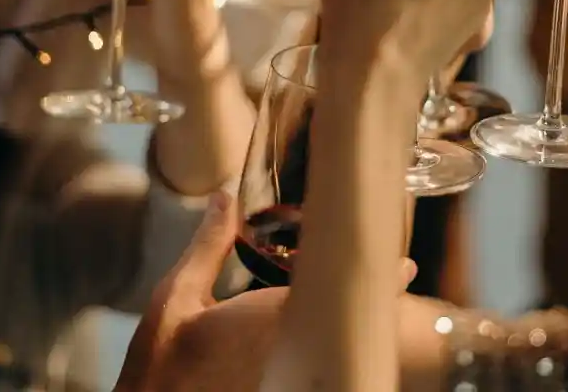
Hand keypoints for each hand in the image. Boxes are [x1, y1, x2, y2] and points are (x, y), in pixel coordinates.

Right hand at [115, 189, 417, 391]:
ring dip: (353, 324)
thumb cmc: (162, 360)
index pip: (337, 296)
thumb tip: (227, 195)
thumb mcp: (176, 296)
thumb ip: (209, 246)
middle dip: (371, 301)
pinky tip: (335, 334)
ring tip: (378, 301)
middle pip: (346, 324)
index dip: (378, 283)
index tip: (405, 267)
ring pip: (336, 347)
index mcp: (269, 321)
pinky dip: (331, 347)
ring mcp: (288, 376)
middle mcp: (288, 353)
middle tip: (398, 277)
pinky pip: (317, 366)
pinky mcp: (280, 387)